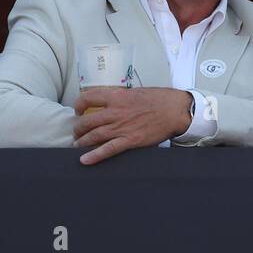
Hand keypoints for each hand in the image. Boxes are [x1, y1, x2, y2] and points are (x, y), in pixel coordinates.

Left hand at [72, 87, 192, 164]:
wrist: (175, 110)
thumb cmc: (159, 99)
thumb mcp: (136, 92)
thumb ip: (121, 97)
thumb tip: (111, 102)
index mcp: (117, 97)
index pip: (88, 98)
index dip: (79, 104)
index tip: (78, 110)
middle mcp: (115, 112)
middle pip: (87, 120)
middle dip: (79, 127)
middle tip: (78, 131)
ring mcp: (121, 127)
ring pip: (93, 135)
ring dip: (82, 141)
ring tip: (77, 144)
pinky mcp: (129, 141)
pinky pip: (108, 149)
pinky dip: (94, 155)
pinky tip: (84, 160)